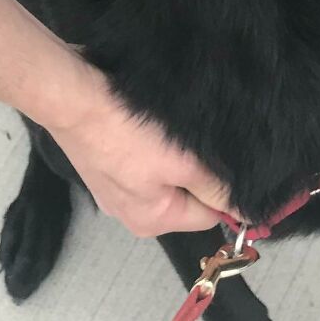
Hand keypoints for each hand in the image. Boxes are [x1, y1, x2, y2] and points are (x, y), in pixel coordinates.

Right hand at [44, 52, 234, 235]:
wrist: (73, 99)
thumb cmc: (127, 133)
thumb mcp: (183, 164)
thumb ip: (217, 190)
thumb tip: (246, 215)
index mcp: (152, 222)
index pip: (208, 217)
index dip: (223, 192)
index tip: (227, 164)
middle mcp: (131, 215)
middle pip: (185, 199)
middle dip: (195, 173)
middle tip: (195, 143)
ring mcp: (113, 192)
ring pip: (164, 179)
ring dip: (174, 159)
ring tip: (171, 135)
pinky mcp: (104, 168)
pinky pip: (142, 166)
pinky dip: (150, 151)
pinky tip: (149, 130)